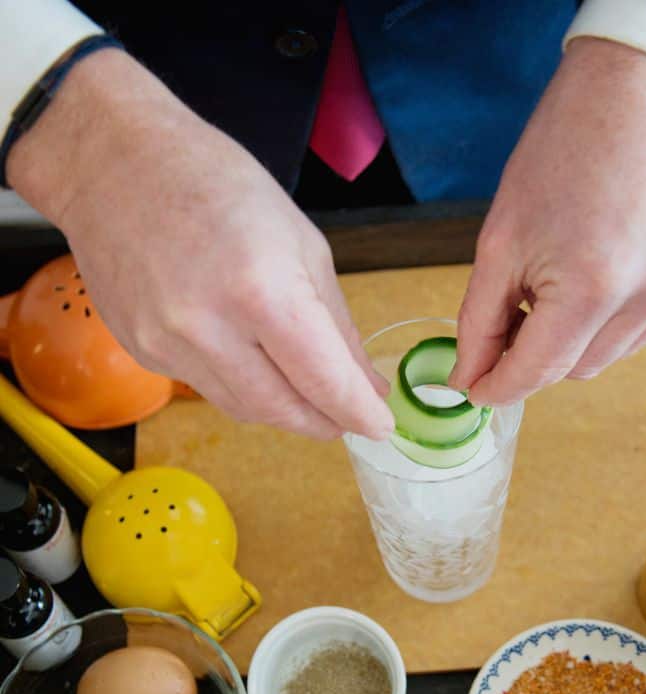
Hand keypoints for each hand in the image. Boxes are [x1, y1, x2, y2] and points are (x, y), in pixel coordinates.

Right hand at [7, 50, 391, 439]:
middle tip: (347, 418)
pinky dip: (240, 384)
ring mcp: (167, 344)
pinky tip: (247, 356)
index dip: (358, 413)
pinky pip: (207, 388)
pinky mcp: (142, 352)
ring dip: (283, 409)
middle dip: (323, 422)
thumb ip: (337, 326)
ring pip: (244, 409)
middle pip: (281, 409)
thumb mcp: (302, 243)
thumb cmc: (217, 184)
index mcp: (260, 288)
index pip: (322, 380)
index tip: (380, 425)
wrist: (111, 161)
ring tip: (304, 390)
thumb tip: (368, 387)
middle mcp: (207, 327)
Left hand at [452, 38, 645, 404]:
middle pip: (577, 369)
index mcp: (592, 284)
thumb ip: (480, 321)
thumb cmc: (565, 148)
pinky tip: (610, 265)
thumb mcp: (500, 239)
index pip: (537, 372)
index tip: (478, 388)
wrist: (640, 86)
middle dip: (539, 352)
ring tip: (570, 275)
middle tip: (519, 312)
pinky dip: (620, 314)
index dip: (499, 386)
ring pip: (614, 353)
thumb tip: (470, 378)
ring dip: (581, 335)